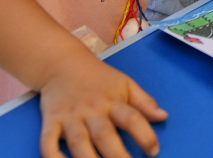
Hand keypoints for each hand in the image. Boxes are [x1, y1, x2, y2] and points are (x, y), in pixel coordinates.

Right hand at [39, 54, 166, 157]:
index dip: (145, 136)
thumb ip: (144, 102)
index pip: (132, 118)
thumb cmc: (98, 78)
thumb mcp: (125, 84)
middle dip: (117, 156)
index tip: (154, 152)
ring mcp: (70, 117)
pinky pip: (48, 143)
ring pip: (78, 143)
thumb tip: (164, 116)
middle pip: (105, 135)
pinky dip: (53, 156)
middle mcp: (92, 110)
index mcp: (113, 101)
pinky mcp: (50, 122)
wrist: (62, 63)